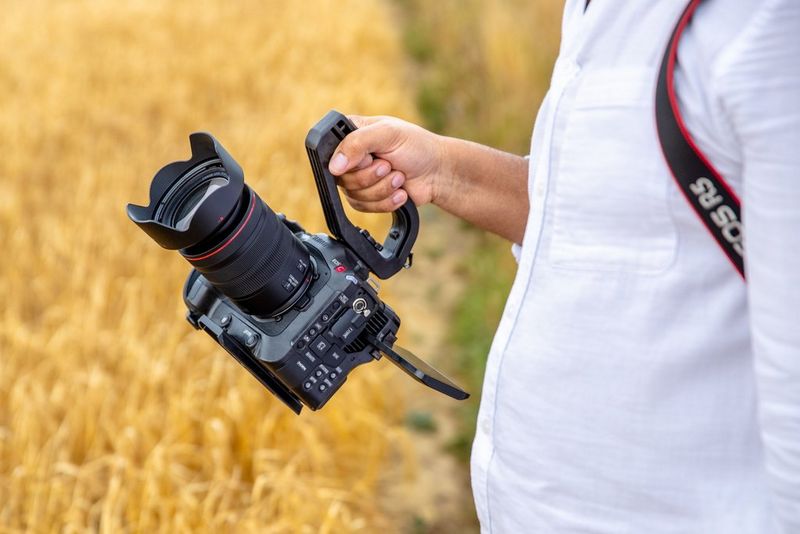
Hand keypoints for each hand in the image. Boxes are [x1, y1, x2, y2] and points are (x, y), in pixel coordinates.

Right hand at [327, 115, 447, 212]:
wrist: (437, 172)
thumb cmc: (417, 146)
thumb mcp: (388, 134)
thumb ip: (358, 143)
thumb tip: (334, 166)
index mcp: (350, 134)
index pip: (331, 152)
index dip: (350, 160)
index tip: (370, 157)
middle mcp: (350, 157)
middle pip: (342, 178)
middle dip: (372, 175)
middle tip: (389, 165)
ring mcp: (358, 179)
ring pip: (354, 196)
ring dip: (383, 188)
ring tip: (399, 177)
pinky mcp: (367, 198)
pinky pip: (365, 208)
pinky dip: (386, 201)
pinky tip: (400, 191)